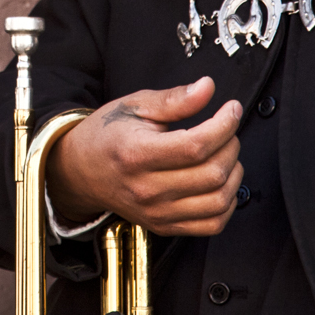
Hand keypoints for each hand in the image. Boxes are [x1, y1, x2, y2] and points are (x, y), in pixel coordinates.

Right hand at [46, 78, 243, 235]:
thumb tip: (207, 88)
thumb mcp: (135, 105)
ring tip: (225, 153)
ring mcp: (157, 212)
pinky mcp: (164, 226)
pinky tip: (220, 182)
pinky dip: (227, 203)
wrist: (81, 170)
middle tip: (227, 128)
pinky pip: (212, 224)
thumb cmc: (108, 134)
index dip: (224, 125)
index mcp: (136, 154)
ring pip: (218, 201)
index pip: (196, 145)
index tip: (231, 108)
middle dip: (231, 145)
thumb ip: (174, 99)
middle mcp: (147, 189)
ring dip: (233, 173)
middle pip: (212, 173)